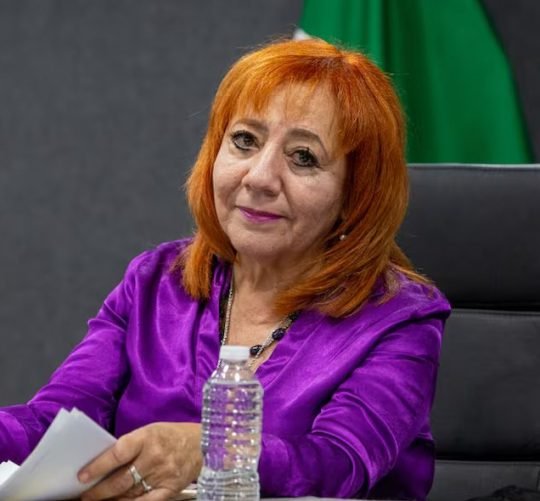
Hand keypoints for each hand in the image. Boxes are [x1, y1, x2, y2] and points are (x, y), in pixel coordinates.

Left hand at [78, 422, 201, 499]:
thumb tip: (104, 464)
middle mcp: (155, 456)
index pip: (118, 453)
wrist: (203, 444)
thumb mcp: (151, 431)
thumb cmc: (172, 435)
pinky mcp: (170, 489)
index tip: (82, 476)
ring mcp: (163, 474)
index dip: (98, 466)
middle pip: (121, 479)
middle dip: (99, 491)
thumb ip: (130, 446)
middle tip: (85, 496)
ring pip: (130, 494)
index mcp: (148, 437)